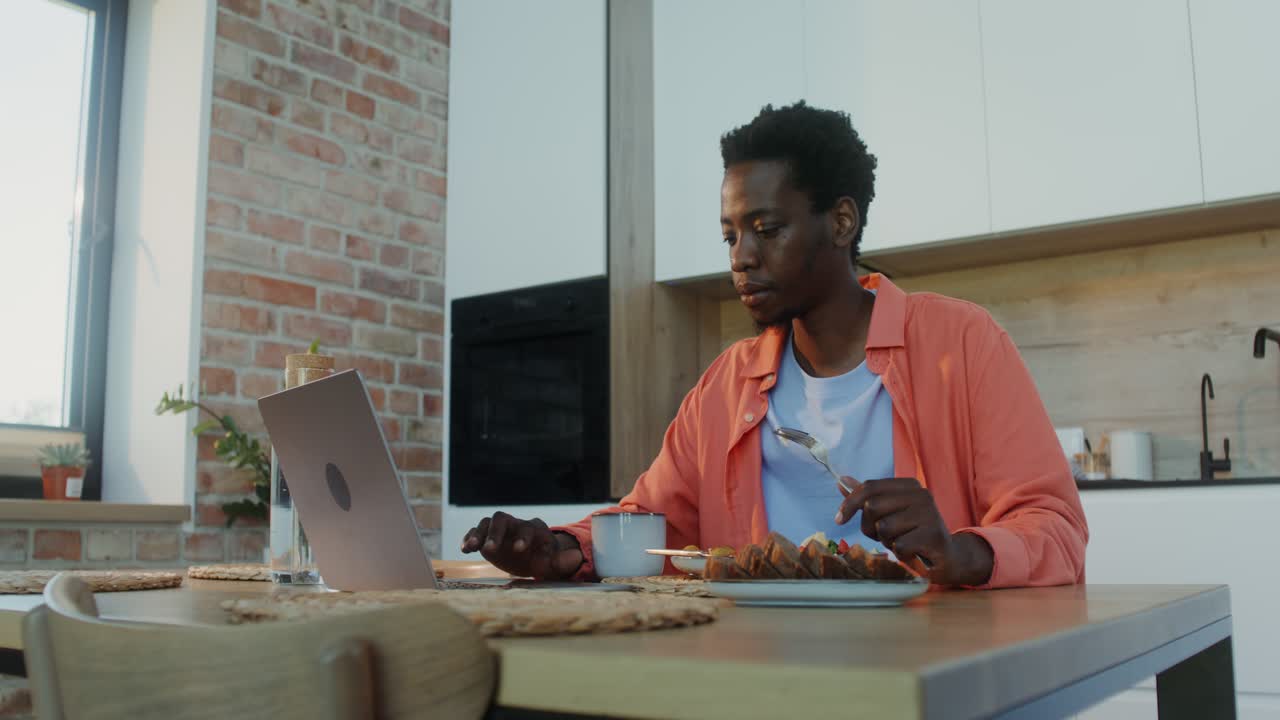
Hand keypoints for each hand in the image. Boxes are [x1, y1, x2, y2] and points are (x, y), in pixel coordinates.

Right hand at [460, 512, 583, 580]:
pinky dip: (469, 538)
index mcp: (534, 529)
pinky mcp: (487, 537)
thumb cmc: (546, 560)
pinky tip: (465, 549)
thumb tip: (577, 557)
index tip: (519, 550)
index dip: (524, 537)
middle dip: (496, 533)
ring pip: (487, 523)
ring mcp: (500, 530)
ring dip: (479, 534)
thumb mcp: (556, 564)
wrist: (533, 560)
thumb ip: (564, 561)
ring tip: (471, 548)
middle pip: (503, 519)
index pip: (528, 528)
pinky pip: (476, 532)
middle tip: (490, 550)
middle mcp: (515, 525)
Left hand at [834, 477, 992, 585]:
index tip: (838, 519)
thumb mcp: (890, 513)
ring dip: (887, 542)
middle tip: (885, 537)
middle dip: (870, 527)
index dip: (849, 503)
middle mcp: (921, 495)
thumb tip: (841, 480)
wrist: (949, 557)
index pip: (869, 487)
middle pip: (872, 507)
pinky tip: (913, 553)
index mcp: (909, 486)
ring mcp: (929, 514)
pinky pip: (898, 546)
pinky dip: (900, 554)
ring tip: (903, 543)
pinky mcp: (933, 536)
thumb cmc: (914, 533)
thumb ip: (867, 497)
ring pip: (883, 528)